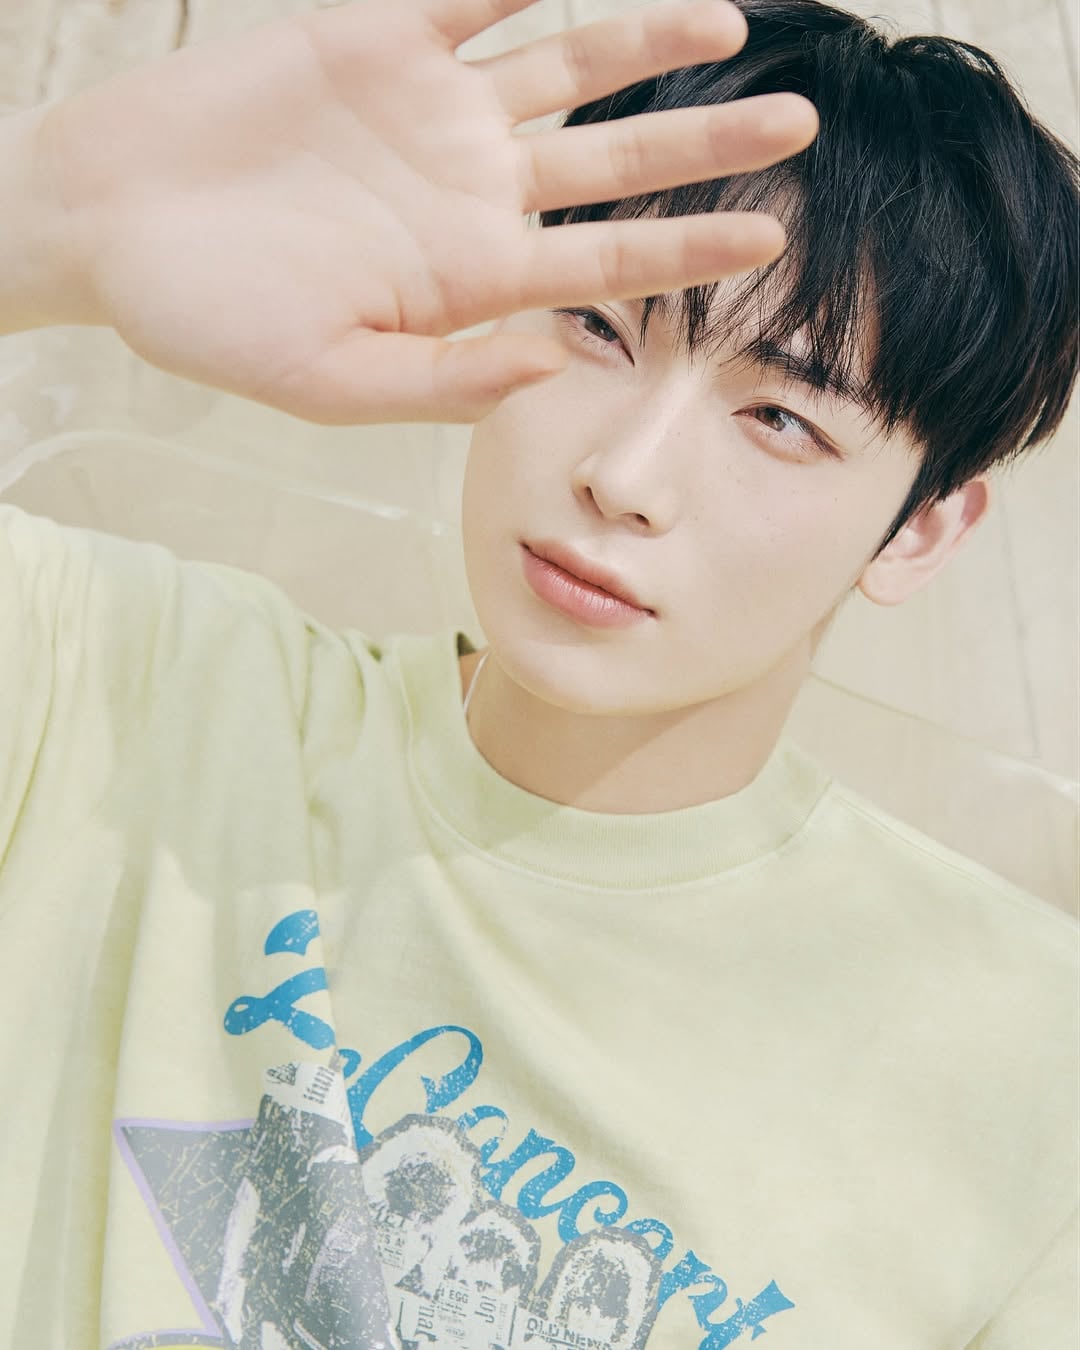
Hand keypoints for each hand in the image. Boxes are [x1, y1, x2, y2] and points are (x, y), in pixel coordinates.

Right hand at [34, 0, 817, 422]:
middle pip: (614, 158)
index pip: (603, 265)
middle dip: (706, 143)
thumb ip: (442, 379)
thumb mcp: (329, 382)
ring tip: (728, 18)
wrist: (110, 225)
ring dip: (646, 40)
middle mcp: (466, 191)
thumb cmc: (210, 319)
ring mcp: (428, 111)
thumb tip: (550, 368)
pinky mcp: (374, 37)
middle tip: (800, 125)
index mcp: (466, 279)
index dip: (688, 250)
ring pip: (565, 63)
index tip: (772, 242)